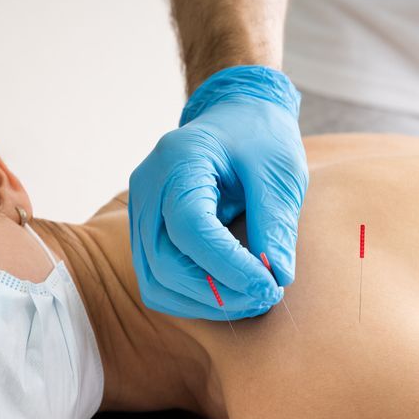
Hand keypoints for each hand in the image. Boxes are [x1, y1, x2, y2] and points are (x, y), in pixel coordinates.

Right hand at [128, 65, 307, 319]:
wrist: (235, 115)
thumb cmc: (260, 138)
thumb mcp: (279, 172)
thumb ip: (275, 224)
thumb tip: (277, 278)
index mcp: (179, 160)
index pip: (190, 228)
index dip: (229, 266)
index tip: (270, 286)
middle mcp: (148, 187)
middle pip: (164, 262)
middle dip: (217, 292)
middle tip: (265, 297)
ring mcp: (139, 211)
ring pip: (155, 280)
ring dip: (203, 303)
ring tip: (250, 300)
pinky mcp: (145, 231)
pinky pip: (157, 278)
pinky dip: (190, 297)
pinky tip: (228, 295)